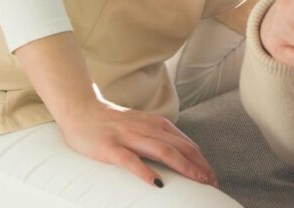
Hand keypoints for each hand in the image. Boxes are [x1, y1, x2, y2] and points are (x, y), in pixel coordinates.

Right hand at [56, 92, 216, 187]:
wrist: (81, 111)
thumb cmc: (113, 122)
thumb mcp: (142, 126)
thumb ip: (159, 136)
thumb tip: (181, 154)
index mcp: (156, 124)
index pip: (186, 143)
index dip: (202, 160)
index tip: (212, 176)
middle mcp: (147, 128)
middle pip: (180, 147)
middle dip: (199, 166)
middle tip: (211, 183)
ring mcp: (128, 137)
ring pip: (162, 151)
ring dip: (183, 167)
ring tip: (197, 181)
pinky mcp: (110, 147)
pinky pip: (130, 160)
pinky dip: (145, 171)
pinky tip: (156, 183)